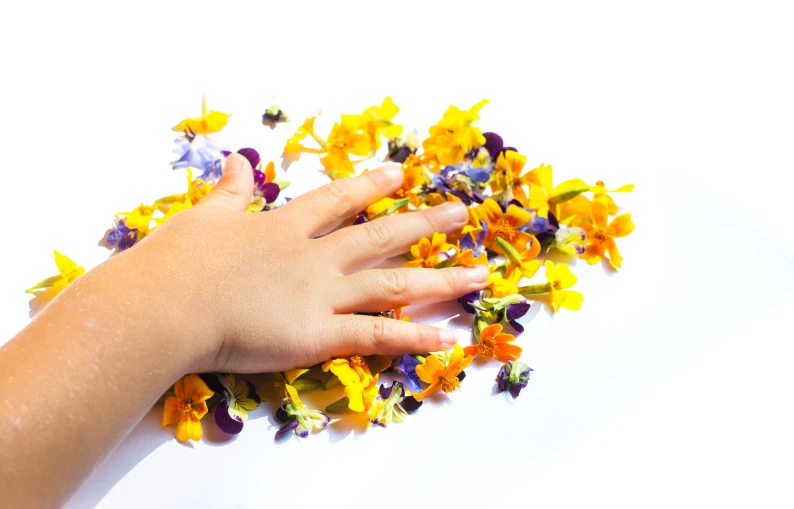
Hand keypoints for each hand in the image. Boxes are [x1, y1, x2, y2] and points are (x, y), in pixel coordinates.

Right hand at [131, 153, 487, 373]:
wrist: (167, 305)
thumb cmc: (178, 261)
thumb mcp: (204, 215)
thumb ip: (230, 191)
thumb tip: (237, 161)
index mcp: (284, 227)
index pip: (338, 201)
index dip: (371, 186)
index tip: (401, 174)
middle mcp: (313, 257)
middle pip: (379, 236)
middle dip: (423, 222)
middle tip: (461, 212)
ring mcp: (321, 295)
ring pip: (392, 284)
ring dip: (438, 279)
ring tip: (477, 275)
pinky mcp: (318, 335)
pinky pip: (375, 336)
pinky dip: (413, 339)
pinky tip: (447, 339)